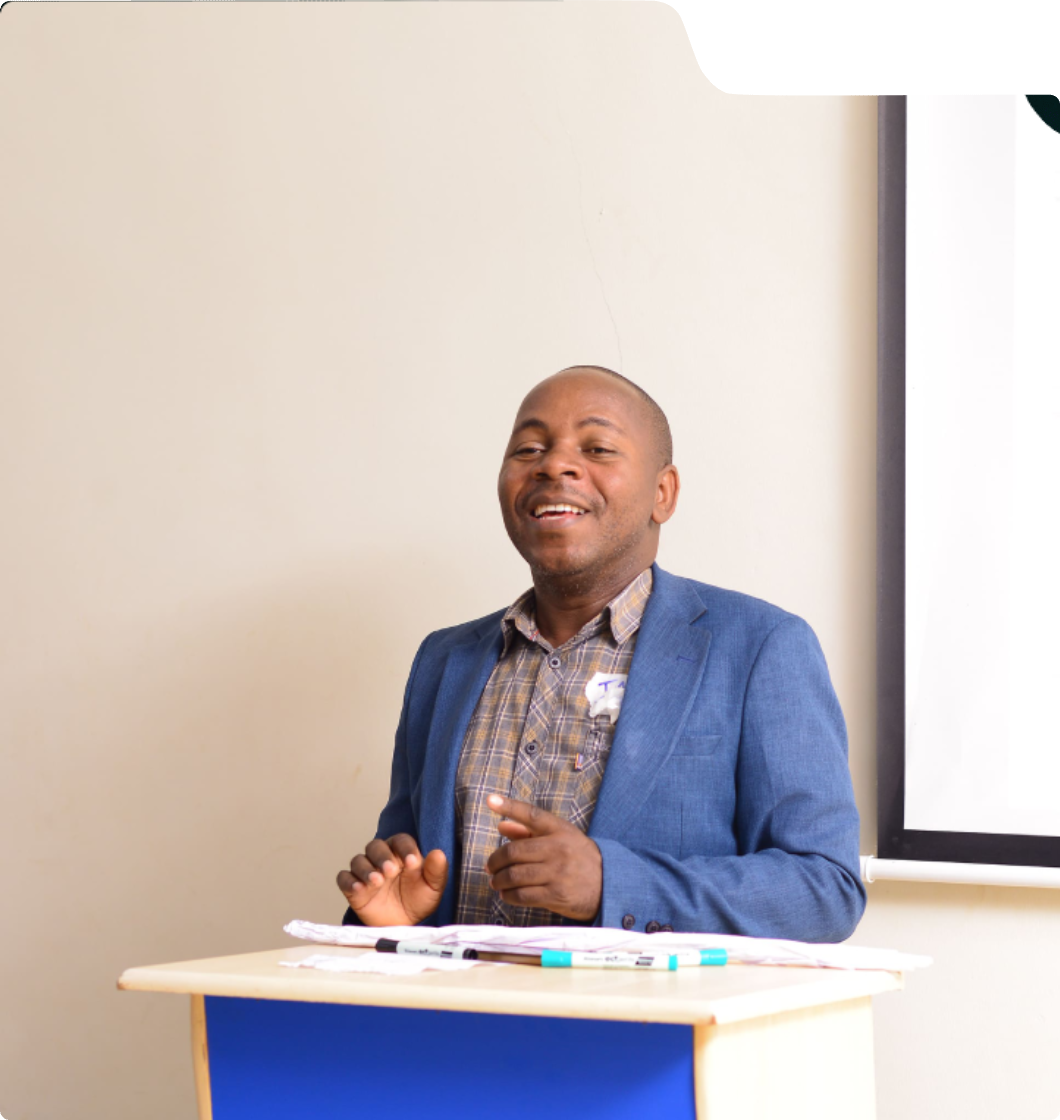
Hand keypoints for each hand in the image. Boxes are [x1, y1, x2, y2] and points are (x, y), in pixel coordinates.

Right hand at [337, 835, 447, 926]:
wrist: (403, 926)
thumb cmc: (418, 901)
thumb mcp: (433, 887)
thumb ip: (436, 870)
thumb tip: (438, 853)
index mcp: (401, 853)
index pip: (400, 841)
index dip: (405, 848)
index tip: (412, 862)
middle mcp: (381, 859)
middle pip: (376, 846)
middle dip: (382, 856)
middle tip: (391, 870)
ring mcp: (366, 872)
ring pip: (358, 860)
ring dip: (365, 868)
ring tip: (376, 881)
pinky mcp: (353, 888)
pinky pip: (344, 878)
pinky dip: (348, 881)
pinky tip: (358, 888)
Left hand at [485, 794, 601, 921]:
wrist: (607, 885)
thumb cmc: (578, 857)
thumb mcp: (560, 837)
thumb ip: (529, 831)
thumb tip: (501, 826)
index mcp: (559, 829)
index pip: (531, 814)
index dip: (509, 806)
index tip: (490, 800)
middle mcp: (558, 848)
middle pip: (514, 851)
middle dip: (495, 861)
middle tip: (490, 866)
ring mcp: (557, 872)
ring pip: (515, 875)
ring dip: (499, 880)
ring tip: (496, 881)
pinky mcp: (556, 894)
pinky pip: (522, 895)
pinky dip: (508, 895)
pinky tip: (506, 894)